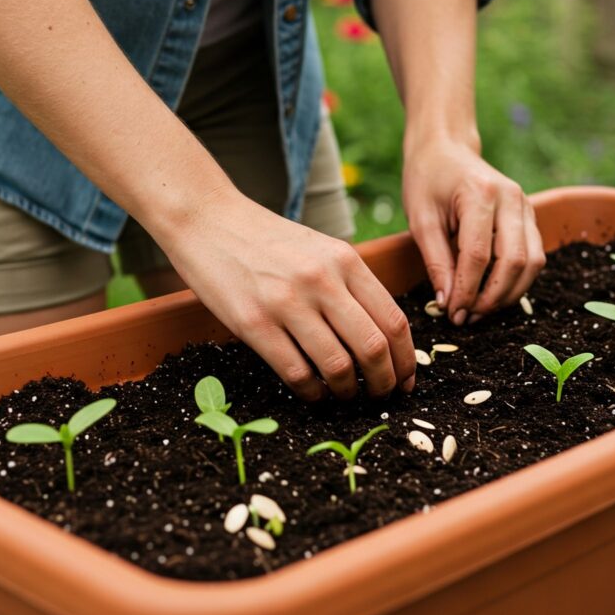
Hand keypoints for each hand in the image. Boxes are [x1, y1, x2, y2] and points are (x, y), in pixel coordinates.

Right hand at [160, 188, 416, 401]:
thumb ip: (351, 284)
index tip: (406, 379)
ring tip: (344, 395)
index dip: (406, 360)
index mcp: (345, 260)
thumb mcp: (320, 249)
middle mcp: (322, 281)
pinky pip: (296, 373)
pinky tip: (312, 393)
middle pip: (373, 348)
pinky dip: (312, 393)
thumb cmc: (267, 240)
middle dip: (384, 382)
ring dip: (347, 392)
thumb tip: (383, 338)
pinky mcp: (254, 323)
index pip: (393, 320)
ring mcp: (287, 302)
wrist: (208, 219)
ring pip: (337, 366)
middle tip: (381, 395)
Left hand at [402, 137, 545, 324]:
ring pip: (532, 263)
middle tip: (466, 317)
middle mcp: (512, 198)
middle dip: (491, 297)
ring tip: (478, 310)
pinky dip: (516, 280)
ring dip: (508, 293)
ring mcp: (526, 206)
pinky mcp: (530, 216)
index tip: (451, 313)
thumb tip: (447, 303)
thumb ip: (436, 261)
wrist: (445, 149)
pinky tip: (491, 293)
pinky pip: (533, 256)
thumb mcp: (421, 219)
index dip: (467, 290)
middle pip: (514, 262)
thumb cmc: (427, 180)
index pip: (479, 255)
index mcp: (480, 194)